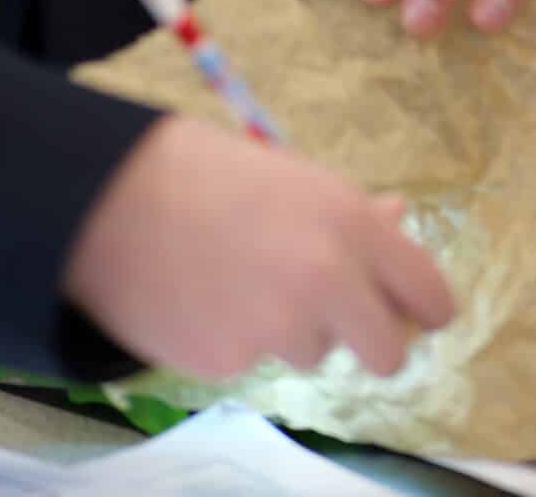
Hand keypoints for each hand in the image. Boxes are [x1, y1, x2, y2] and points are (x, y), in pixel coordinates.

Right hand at [62, 116, 456, 379]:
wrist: (106, 200)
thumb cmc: (203, 172)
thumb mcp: (290, 175)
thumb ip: (351, 212)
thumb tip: (398, 219)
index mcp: (350, 224)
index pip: (428, 293)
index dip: (427, 307)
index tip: (420, 314)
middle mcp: (326, 282)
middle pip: (389, 354)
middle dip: (373, 343)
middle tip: (344, 321)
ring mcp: (278, 330)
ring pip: (315, 354)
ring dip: (293, 331)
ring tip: (241, 279)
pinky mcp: (231, 364)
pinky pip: (255, 360)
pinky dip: (237, 338)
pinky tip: (205, 296)